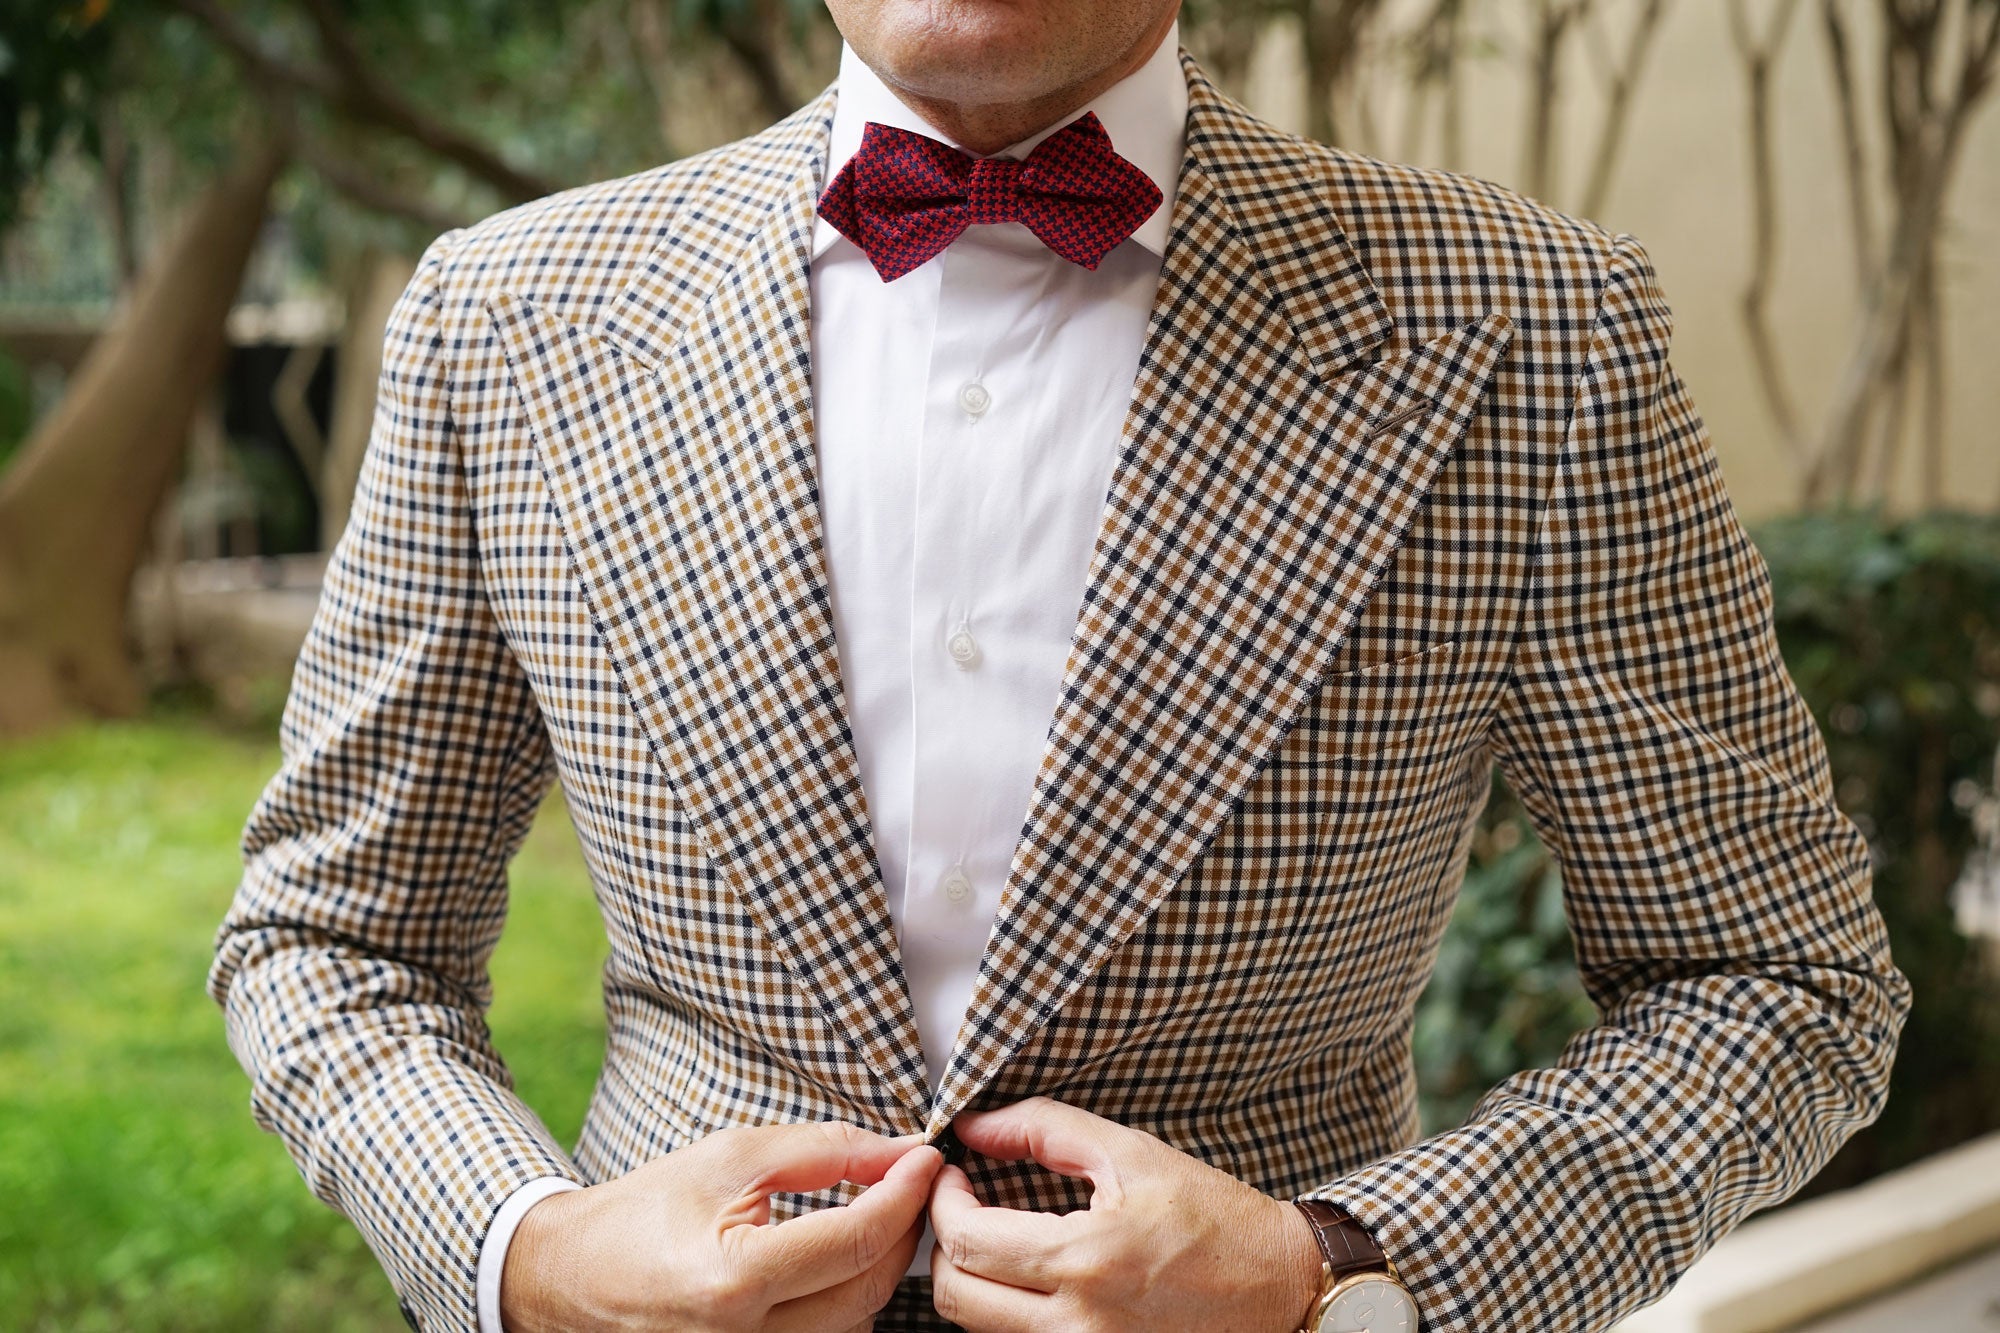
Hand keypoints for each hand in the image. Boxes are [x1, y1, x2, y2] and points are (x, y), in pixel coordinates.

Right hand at [500, 1120, 941, 1331]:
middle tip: (910, 1181)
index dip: (905, 1191)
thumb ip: (823, 1151)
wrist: (571, 1277)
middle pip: (870, 1288)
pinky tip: (841, 1260)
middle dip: (903, 1227)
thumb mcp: (732, 1157)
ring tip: (873, 1215)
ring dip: (879, 1267)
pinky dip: (849, 1299)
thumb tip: (898, 1150)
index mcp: (735, 1279)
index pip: (857, 1238)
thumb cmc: (646, 1210)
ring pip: (860, 1322)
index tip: (925, 1156)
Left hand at [927, 1097, 1325, 1332]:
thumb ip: (1043, 1129)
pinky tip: (1025, 1275)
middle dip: (942, 1245)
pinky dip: (1003, 1311)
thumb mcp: (1130, 1153)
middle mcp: (1078, 1322)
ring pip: (979, 1329)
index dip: (941, 1202)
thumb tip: (974, 1126)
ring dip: (971, 1279)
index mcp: (1085, 1260)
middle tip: (962, 1206)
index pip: (966, 1241)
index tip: (953, 1175)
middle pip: (956, 1297)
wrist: (1279, 1284)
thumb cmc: (1212, 1217)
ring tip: (993, 1237)